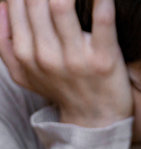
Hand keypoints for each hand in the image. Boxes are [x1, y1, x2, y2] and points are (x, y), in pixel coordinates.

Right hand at [0, 0, 131, 127]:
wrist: (96, 119)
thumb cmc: (61, 89)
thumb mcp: (24, 72)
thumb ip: (4, 41)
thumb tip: (0, 5)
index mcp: (25, 54)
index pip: (16, 4)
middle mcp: (47, 56)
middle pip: (36, 2)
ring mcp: (76, 58)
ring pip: (61, 6)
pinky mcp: (105, 59)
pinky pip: (103, 21)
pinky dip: (102, 1)